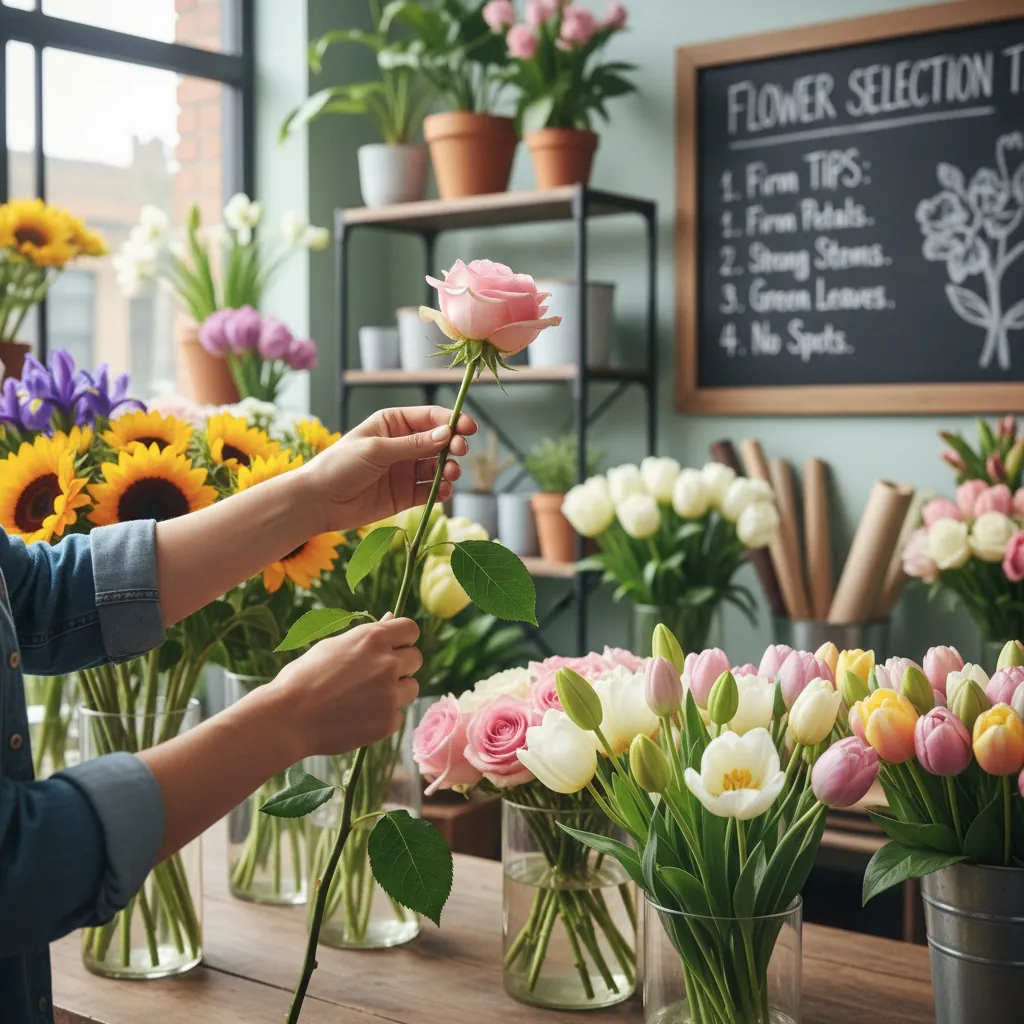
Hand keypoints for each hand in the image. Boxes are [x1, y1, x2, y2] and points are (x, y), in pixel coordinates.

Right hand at [270, 617, 422, 757]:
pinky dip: (384, 717)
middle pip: (416, 659)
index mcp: (373, 638)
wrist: (288, 717)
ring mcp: (390, 694)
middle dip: (401, 665)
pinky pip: (398, 715)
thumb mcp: (334, 646)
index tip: (394, 647)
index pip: (411, 630)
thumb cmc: (304, 677)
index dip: (403, 639)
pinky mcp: (387, 721)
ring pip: (411, 688)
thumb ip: (367, 636)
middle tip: (375, 676)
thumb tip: (390, 619)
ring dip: (396, 691)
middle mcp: (388, 663)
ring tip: (365, 697)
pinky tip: (359, 717)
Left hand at [301, 406, 477, 532]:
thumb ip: (413, 444)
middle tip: (460, 451)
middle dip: (453, 445)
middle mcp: (403, 445)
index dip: (451, 421)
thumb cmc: (340, 465)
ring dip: (450, 469)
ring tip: (451, 474)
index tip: (468, 428)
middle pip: (439, 441)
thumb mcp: (377, 450)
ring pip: (439, 466)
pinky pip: (431, 490)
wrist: (319, 501)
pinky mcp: (406, 495)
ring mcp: (406, 470)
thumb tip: (446, 434)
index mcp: (393, 424)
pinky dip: (442, 490)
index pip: (429, 417)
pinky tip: (444, 491)